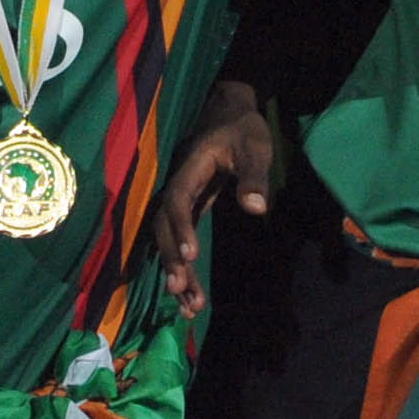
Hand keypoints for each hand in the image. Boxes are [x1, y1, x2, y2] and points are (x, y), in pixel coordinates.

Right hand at [149, 80, 273, 317]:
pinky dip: (182, 266)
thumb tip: (255, 209)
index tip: (191, 255)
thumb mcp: (255, 146)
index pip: (177, 199)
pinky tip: (191, 295)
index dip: (181, 227)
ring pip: (166, 238)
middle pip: (163, 226)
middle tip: (182, 292)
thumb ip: (254, 175)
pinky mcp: (187, 208)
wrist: (229, 110)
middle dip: (171, 259)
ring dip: (175, 270)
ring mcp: (180, 197)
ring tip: (189, 307)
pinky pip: (177, 239)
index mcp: (189, 167)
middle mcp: (177, 185)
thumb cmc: (243, 128)